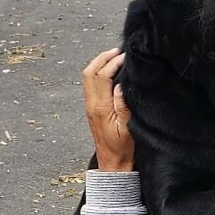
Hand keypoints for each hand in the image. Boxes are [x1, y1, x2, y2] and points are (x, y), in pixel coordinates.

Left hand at [82, 48, 133, 171]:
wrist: (112, 164)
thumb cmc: (122, 149)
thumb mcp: (127, 127)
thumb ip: (123, 105)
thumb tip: (120, 84)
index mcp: (100, 108)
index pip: (102, 76)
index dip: (113, 62)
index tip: (126, 56)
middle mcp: (92, 105)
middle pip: (90, 72)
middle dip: (102, 57)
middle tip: (117, 50)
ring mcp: (90, 107)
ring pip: (87, 77)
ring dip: (98, 63)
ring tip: (113, 57)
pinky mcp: (92, 110)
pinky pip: (90, 85)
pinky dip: (97, 73)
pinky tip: (108, 72)